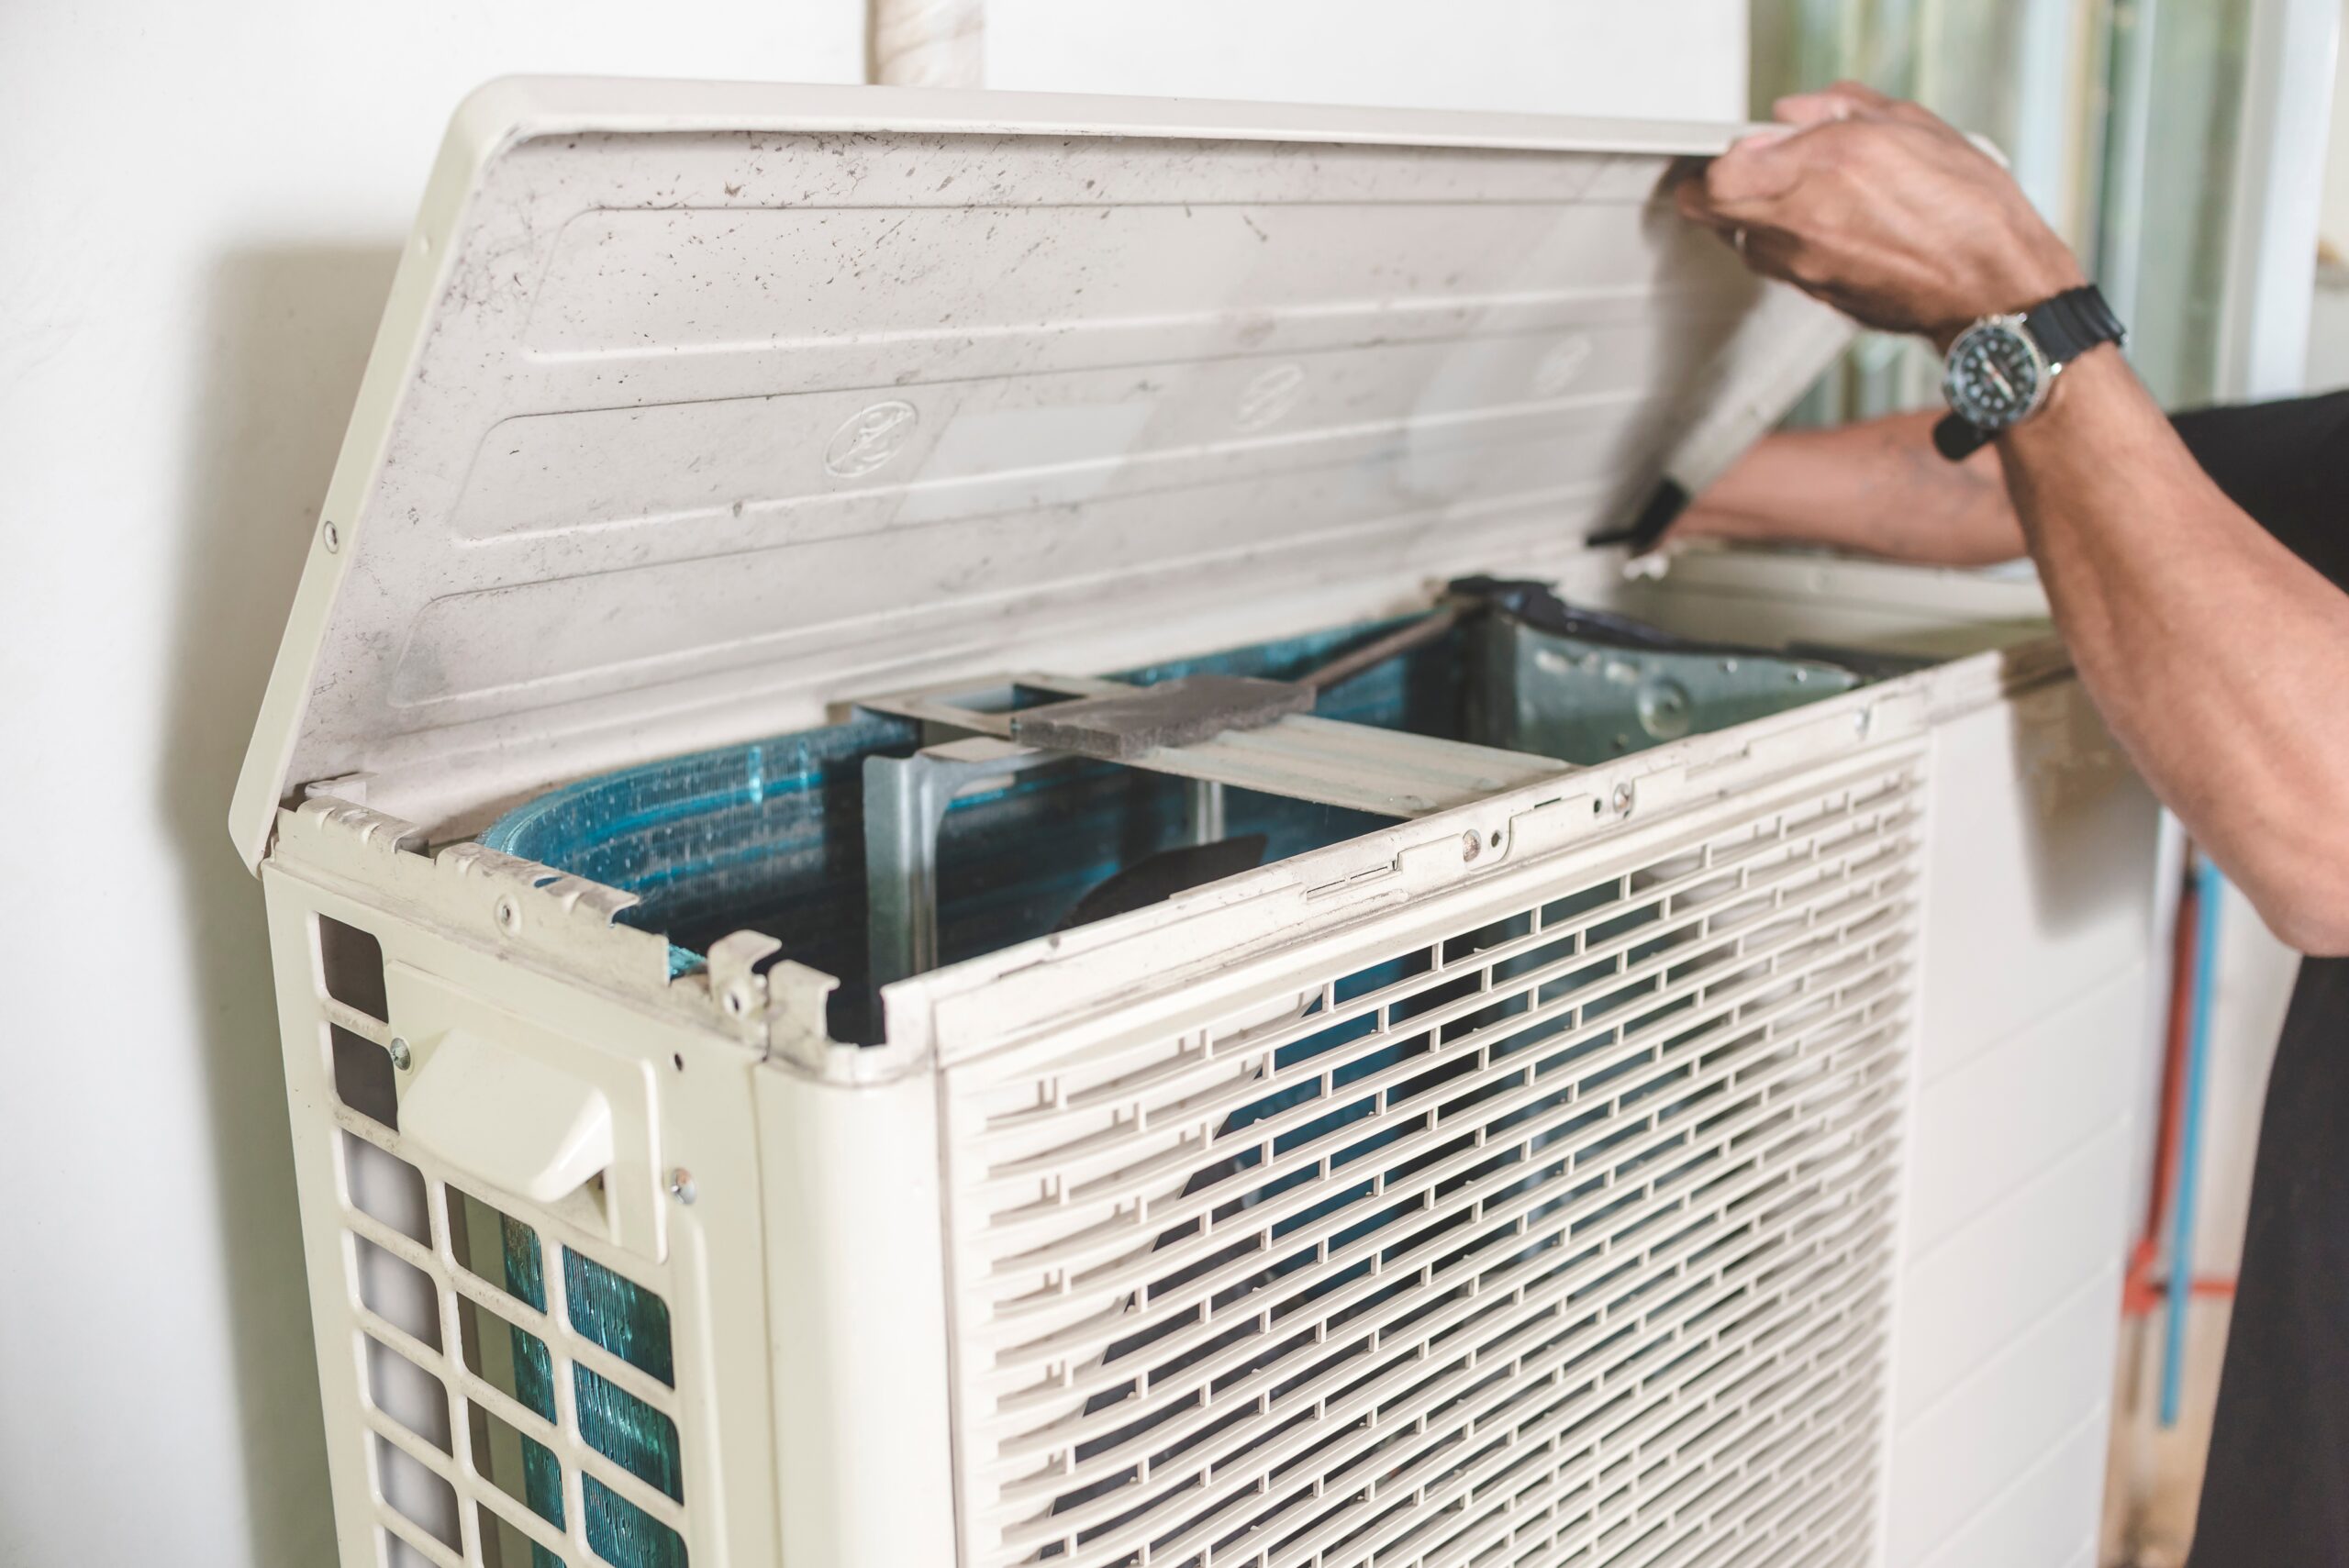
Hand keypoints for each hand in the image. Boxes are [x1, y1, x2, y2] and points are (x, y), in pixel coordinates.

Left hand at [1677, 82, 2084, 345]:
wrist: (1993, 289)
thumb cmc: (1968, 210)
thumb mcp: (1913, 127)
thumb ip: (1840, 109)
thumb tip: (1791, 112)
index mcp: (1826, 165)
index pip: (1721, 168)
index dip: (1724, 153)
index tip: (1746, 144)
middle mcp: (1803, 220)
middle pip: (1707, 209)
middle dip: (1714, 186)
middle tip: (1743, 170)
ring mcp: (1803, 265)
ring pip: (1739, 240)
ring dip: (1751, 219)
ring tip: (1796, 200)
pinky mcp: (1814, 294)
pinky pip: (1777, 265)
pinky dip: (1785, 245)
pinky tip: (1826, 230)